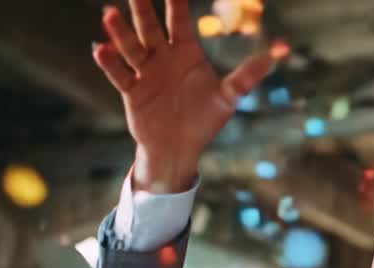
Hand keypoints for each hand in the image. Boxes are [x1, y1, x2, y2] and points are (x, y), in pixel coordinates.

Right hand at [92, 0, 270, 191]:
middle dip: (143, 9)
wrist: (180, 147)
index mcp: (186, 53)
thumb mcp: (227, 99)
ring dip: (120, 32)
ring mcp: (145, 73)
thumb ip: (245, 77)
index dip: (175, 2)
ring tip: (109, 14)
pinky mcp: (133, 92)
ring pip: (132, 48)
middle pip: (150, 28)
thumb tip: (273, 58)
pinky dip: (110, 63)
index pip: (179, 21)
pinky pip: (119, 75)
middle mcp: (163, 58)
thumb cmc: (204, 120)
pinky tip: (100, 49)